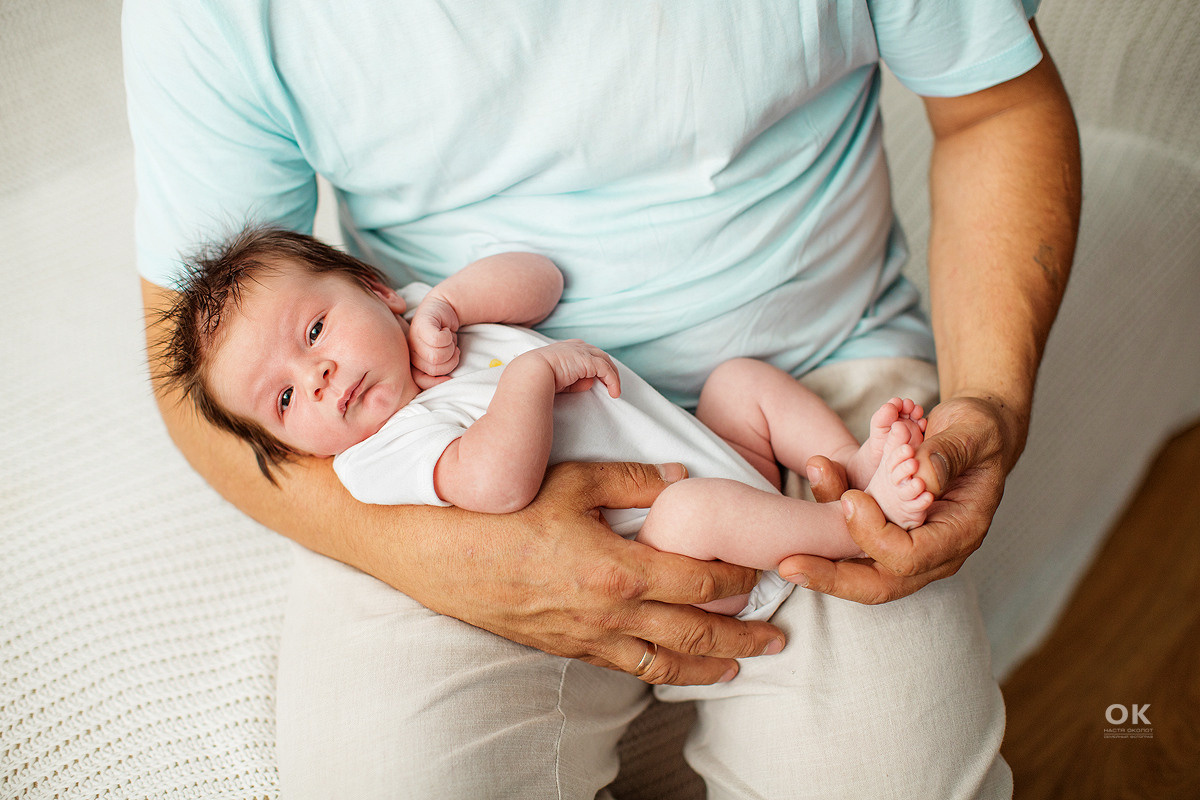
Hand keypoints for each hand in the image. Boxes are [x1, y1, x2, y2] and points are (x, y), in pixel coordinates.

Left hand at [409, 294, 460, 375]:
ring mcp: (413, 337)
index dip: (437, 382)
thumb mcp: (442, 358)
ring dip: (451, 349)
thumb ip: (436, 372)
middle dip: (449, 361)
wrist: (445, 308)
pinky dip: (448, 337)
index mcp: (411, 363)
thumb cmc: (443, 337)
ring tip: (448, 341)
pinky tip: (446, 331)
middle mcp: (409, 351)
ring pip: (437, 356)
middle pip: (433, 369)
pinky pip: (438, 340)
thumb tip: (445, 381)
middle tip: (450, 349)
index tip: (449, 377)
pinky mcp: (421, 324)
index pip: (421, 381)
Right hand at [413, 461, 784, 684]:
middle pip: (696, 633)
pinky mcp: (568, 648)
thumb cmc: (503, 513)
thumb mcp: (572, 481)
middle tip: (777, 639)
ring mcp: (589, 637)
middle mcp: (612, 613)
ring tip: (741, 667)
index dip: (737, 577)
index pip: (700, 581)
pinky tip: (676, 670)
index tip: (761, 569)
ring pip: (666, 662)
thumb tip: (683, 476)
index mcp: (620, 569)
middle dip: (743, 637)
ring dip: (710, 667)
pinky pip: (627, 668)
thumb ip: (634, 478)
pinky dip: (662, 673)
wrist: (439, 555)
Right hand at [526, 340, 621, 396]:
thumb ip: (575, 381)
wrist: (531, 372)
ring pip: (605, 361)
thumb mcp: (559, 379)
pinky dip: (613, 381)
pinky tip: (614, 393)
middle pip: (599, 355)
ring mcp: (582, 352)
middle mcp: (575, 347)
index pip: (586, 352)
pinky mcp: (587, 360)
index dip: (595, 363)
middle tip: (611, 385)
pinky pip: (606, 370)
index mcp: (565, 348)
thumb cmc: (538, 377)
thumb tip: (590, 382)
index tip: (599, 378)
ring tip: (615, 392)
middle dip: (607, 369)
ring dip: (613, 376)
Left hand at [779, 395, 1016, 603]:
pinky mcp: (885, 534)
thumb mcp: (972, 431)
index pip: (912, 557)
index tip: (850, 501)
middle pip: (880, 583)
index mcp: (960, 533)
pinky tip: (800, 510)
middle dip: (832, 578)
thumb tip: (921, 477)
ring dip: (820, 556)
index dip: (876, 535)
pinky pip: (850, 544)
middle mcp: (933, 550)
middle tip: (789, 565)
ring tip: (782, 545)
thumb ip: (947, 454)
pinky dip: (824, 528)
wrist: (973, 432)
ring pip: (858, 569)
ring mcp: (907, 546)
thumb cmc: (977, 430)